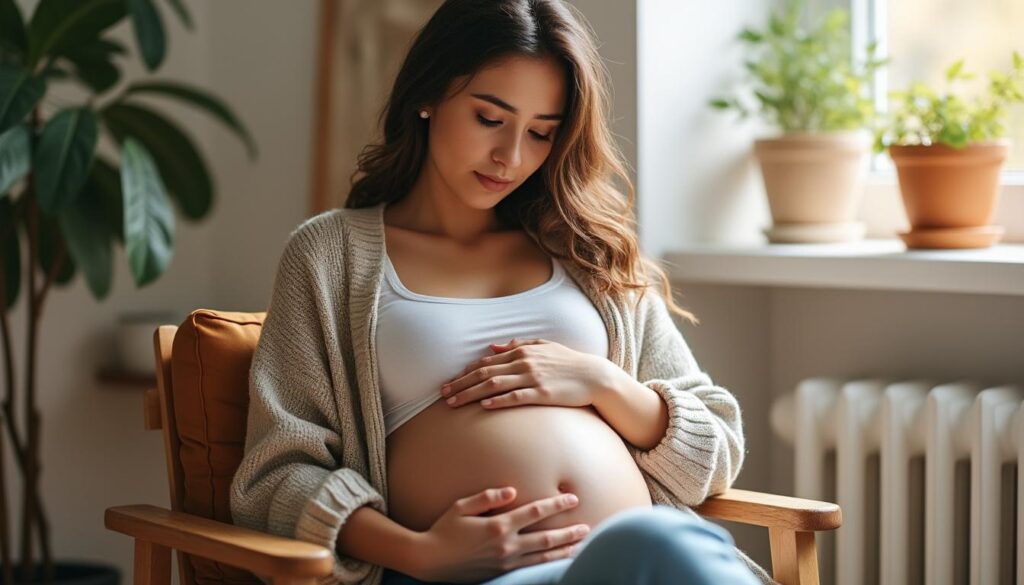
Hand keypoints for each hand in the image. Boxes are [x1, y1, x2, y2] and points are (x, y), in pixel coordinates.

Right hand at [409, 487, 590, 583]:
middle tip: (587, 527)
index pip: (534, 512)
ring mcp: (505, 561)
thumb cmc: (444, 529)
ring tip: (582, 545)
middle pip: (545, 537)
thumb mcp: (461, 507)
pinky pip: (531, 567)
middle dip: (568, 532)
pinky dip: (548, 563)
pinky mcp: (502, 572)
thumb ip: (488, 497)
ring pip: (542, 556)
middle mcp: (506, 545)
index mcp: (497, 525)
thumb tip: (512, 491)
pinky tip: (559, 560)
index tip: (572, 499)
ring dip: (564, 550)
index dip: (555, 505)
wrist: (431, 561)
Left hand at [440, 338, 613, 408]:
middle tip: (442, 394)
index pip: (486, 362)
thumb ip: (518, 345)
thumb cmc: (568, 363)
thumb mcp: (543, 347)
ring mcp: (532, 378)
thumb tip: (493, 347)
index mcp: (522, 352)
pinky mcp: (542, 394)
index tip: (449, 382)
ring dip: (470, 394)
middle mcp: (524, 363)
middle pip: (484, 373)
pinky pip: (515, 397)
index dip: (465, 373)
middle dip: (460, 384)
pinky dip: (498, 400)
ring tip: (454, 403)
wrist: (594, 376)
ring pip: (493, 385)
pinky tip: (483, 406)